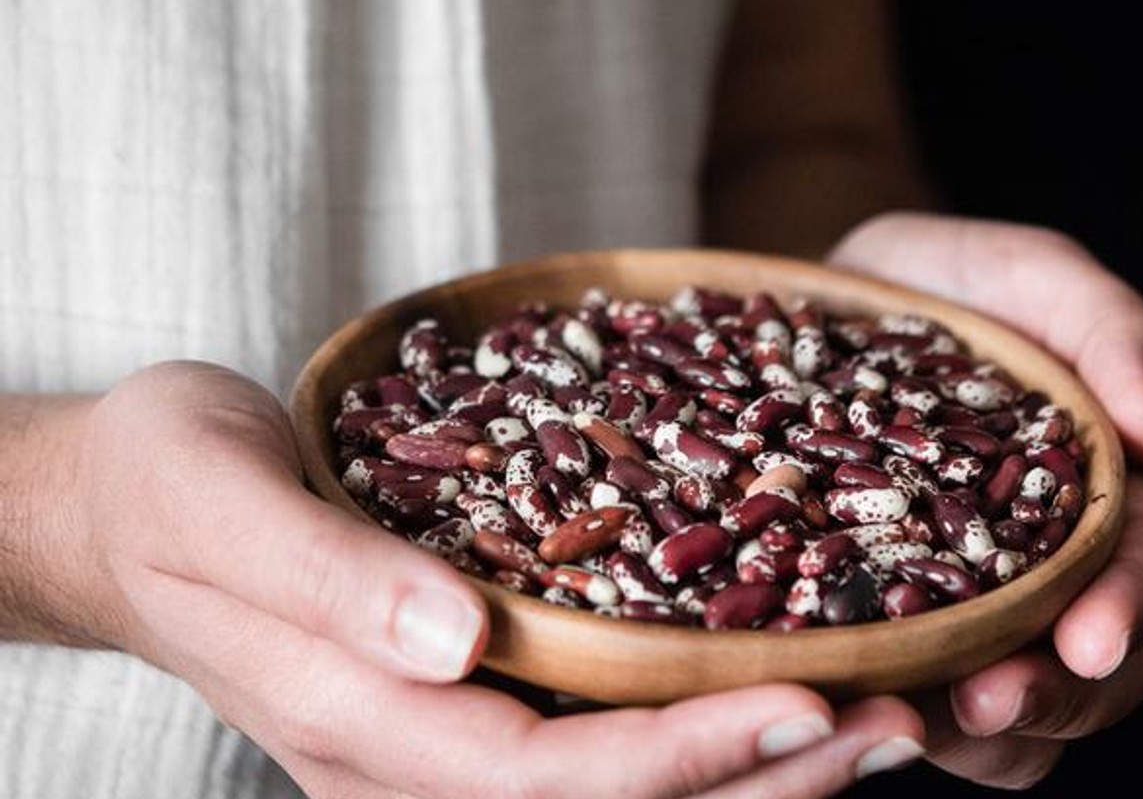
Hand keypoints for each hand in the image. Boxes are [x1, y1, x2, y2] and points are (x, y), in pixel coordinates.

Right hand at [72, 361, 925, 797]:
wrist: (124, 504)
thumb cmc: (166, 489)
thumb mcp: (221, 504)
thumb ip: (326, 578)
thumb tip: (453, 639)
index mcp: (359, 721)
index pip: (544, 779)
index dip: (682, 756)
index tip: (809, 706)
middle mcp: (414, 751)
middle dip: (759, 774)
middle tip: (901, 720)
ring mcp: (442, 729)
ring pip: (619, 778)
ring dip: (754, 757)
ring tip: (886, 709)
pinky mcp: (466, 687)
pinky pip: (599, 724)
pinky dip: (699, 711)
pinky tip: (782, 664)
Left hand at [827, 211, 1142, 788]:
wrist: (831, 295)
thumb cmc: (949, 282)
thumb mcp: (1031, 275)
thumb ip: (1110, 331)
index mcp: (1105, 489)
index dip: (1130, 609)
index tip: (1088, 640)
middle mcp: (1049, 563)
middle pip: (1093, 670)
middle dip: (1054, 697)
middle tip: (988, 701)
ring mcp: (966, 600)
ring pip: (1010, 710)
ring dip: (975, 730)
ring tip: (910, 717)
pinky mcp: (885, 620)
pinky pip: (912, 697)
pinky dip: (894, 711)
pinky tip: (845, 696)